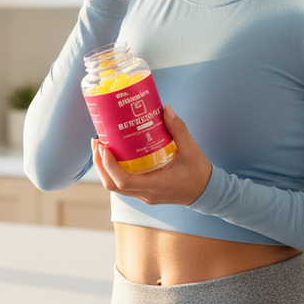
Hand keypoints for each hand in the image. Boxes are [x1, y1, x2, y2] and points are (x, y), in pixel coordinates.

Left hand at [92, 106, 211, 204]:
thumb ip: (178, 129)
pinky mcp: (144, 192)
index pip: (123, 181)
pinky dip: (113, 171)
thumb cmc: (198, 173)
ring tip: (101, 147)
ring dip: (104, 168)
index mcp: (155, 185)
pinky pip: (123, 185)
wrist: (206, 192)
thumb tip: (165, 109)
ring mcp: (144, 195)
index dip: (109, 165)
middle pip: (112, 185)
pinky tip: (114, 155)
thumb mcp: (191, 149)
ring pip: (115, 186)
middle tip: (97, 142)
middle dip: (100, 164)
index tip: (104, 147)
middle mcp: (145, 193)